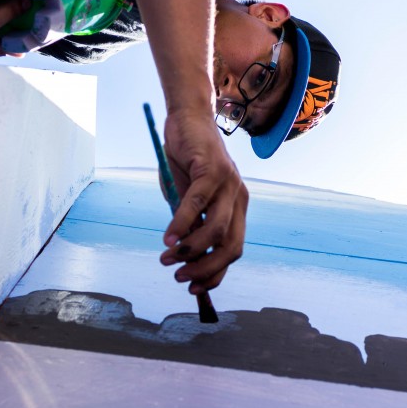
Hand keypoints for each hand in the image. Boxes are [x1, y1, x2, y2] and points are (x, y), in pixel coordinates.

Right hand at [160, 111, 247, 293]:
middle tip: (180, 277)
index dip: (215, 273)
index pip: (233, 249)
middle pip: (230, 245)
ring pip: (216, 228)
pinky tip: (168, 238)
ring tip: (168, 257)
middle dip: (205, 268)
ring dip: (191, 249)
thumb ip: (191, 223)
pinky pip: (198, 203)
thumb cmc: (187, 161)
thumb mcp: (188, 198)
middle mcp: (239, 198)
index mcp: (237, 208)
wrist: (188, 119)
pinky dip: (182, 224)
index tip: (193, 288)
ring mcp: (229, 183)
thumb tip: (184, 257)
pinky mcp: (213, 169)